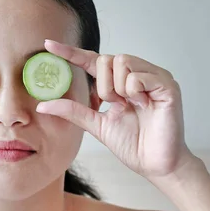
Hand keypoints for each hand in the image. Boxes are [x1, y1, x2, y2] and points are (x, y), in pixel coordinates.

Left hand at [37, 39, 196, 183]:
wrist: (155, 165)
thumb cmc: (132, 145)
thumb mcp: (96, 124)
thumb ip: (72, 111)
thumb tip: (42, 105)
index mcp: (119, 83)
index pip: (91, 61)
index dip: (70, 52)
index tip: (47, 45)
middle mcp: (136, 74)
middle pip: (105, 58)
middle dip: (103, 85)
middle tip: (115, 104)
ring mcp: (153, 77)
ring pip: (121, 61)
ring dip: (118, 89)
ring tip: (131, 105)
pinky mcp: (167, 84)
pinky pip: (138, 76)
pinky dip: (134, 91)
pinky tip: (144, 104)